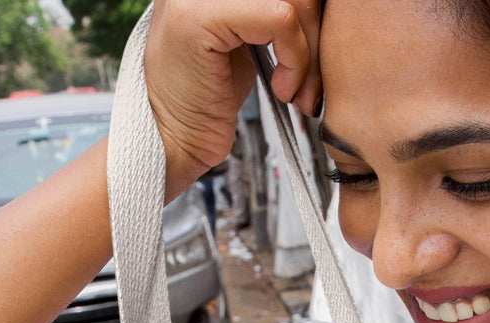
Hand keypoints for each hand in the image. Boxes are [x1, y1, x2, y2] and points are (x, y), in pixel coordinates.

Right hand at [144, 0, 321, 193]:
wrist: (171, 142)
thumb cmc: (206, 101)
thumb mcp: (244, 44)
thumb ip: (269, 16)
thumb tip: (317, 8)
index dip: (309, 16)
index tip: (311, 61)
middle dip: (315, 32)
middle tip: (312, 82)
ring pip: (292, 0)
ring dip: (309, 51)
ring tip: (297, 91)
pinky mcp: (201, 15)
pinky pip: (280, 18)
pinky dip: (295, 59)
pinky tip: (281, 90)